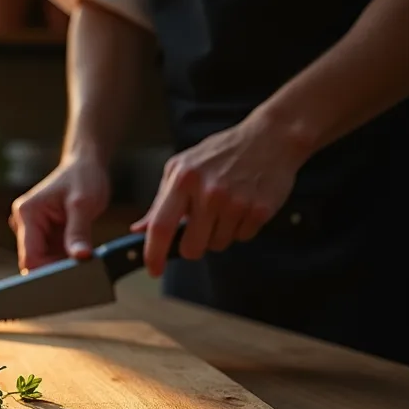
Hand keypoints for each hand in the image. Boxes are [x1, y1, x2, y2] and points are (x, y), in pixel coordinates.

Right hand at [10, 155, 110, 272]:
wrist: (84, 166)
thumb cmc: (83, 178)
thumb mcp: (84, 204)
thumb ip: (79, 232)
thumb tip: (80, 258)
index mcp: (27, 213)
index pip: (29, 256)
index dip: (46, 271)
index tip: (69, 279)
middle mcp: (23, 222)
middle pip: (34, 260)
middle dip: (56, 269)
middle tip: (82, 273)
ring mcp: (32, 229)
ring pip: (43, 260)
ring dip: (62, 264)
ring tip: (83, 261)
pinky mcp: (42, 234)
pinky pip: (51, 255)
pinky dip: (65, 259)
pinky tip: (79, 256)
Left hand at [131, 117, 308, 276]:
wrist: (269, 138)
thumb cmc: (220, 153)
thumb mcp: (182, 168)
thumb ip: (160, 201)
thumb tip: (138, 229)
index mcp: (183, 179)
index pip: (161, 226)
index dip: (154, 254)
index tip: (153, 270)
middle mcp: (208, 192)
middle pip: (192, 248)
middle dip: (193, 246)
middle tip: (200, 228)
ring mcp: (235, 202)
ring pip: (218, 245)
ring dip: (219, 234)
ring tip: (225, 207)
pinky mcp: (259, 210)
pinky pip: (242, 238)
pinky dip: (240, 228)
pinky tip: (243, 205)